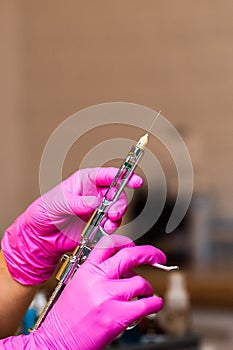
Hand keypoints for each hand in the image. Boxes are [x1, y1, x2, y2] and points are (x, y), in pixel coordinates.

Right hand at [0, 235, 165, 349]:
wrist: (55, 341)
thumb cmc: (66, 316)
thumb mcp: (78, 284)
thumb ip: (99, 273)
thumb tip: (125, 270)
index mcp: (87, 270)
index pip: (109, 244)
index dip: (126, 241)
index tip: (134, 246)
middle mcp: (97, 280)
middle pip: (130, 256)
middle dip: (149, 253)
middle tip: (158, 256)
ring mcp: (107, 297)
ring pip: (140, 282)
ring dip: (147, 288)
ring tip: (145, 293)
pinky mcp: (116, 316)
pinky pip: (145, 304)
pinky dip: (154, 303)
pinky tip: (153, 304)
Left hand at [1, 167, 142, 284]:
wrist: (40, 235)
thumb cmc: (44, 211)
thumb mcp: (58, 202)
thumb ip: (78, 202)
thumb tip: (94, 202)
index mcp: (85, 182)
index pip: (107, 175)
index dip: (123, 176)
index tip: (134, 180)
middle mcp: (93, 195)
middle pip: (117, 194)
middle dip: (119, 203)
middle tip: (114, 211)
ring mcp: (96, 210)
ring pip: (116, 210)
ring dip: (116, 217)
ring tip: (108, 222)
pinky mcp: (96, 225)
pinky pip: (110, 225)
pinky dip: (110, 228)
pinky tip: (103, 229)